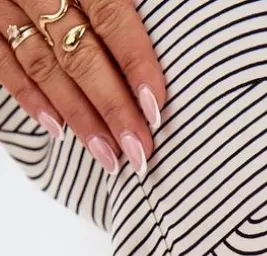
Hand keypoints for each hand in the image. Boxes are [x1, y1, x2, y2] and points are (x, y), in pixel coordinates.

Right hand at [0, 0, 164, 173]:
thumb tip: (175, 28)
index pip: (111, 16)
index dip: (135, 63)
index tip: (155, 107)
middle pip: (78, 52)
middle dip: (112, 107)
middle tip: (138, 150)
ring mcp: (3, 2)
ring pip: (43, 65)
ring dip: (78, 115)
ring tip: (108, 155)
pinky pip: (3, 63)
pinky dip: (30, 98)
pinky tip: (58, 129)